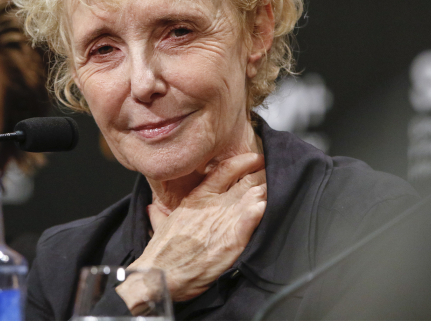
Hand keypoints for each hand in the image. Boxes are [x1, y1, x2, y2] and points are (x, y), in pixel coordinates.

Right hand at [120, 153, 265, 305]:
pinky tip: (266, 205)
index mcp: (197, 199)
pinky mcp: (231, 242)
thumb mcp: (160, 226)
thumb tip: (153, 208)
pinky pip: (250, 221)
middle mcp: (212, 206)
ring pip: (252, 198)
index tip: (255, 158)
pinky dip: (259, 211)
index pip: (224, 170)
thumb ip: (159, 215)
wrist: (161, 274)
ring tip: (277, 187)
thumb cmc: (161, 253)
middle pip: (245, 182)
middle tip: (272, 173)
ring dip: (266, 192)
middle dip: (261, 176)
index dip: (243, 162)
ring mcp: (222, 222)